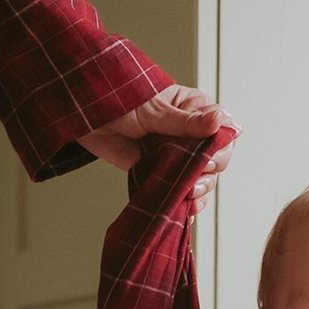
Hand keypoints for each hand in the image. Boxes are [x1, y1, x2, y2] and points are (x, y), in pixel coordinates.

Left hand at [78, 85, 238, 207]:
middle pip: (216, 160)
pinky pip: (181, 190)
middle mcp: (190, 133)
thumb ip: (186, 122)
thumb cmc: (119, 100)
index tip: (208, 161)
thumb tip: (220, 122)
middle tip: (192, 182)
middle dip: (207, 174)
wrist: (85, 116)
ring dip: (198, 192)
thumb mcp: (154, 110)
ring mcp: (177, 154)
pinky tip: (184, 208)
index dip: (219, 150)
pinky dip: (185, 202)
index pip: (223, 133)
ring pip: (202, 179)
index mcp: (195, 110)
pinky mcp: (162, 172)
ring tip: (187, 196)